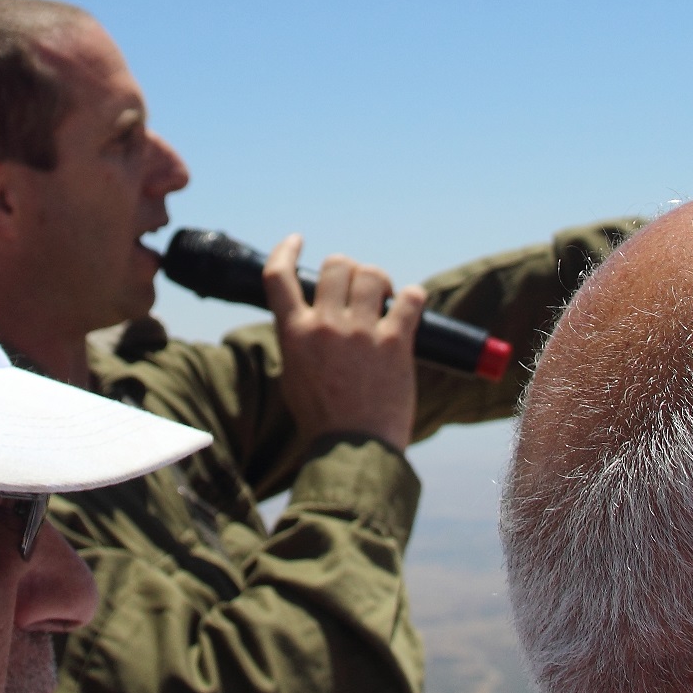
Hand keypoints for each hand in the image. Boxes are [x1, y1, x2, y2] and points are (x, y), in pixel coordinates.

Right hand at [263, 235, 424, 452]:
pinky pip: (409, 298)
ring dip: (380, 280)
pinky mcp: (395, 344)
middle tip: (358, 289)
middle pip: (337, 265)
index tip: (297, 242)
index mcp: (294, 334)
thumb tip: (311, 318)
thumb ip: (298, 342)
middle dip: (349, 269)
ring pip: (372, 274)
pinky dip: (412, 297)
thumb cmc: (323, 419)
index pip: (279, 277)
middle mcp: (325, 327)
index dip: (286, 251)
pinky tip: (410, 306)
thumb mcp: (294, 376)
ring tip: (386, 298)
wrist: (354, 451)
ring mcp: (361, 333)